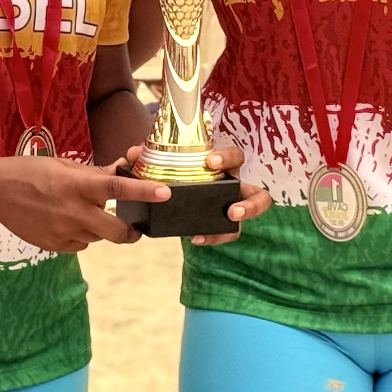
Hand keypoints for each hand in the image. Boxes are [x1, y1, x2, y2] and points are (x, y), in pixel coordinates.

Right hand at [0, 154, 170, 252]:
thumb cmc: (31, 172)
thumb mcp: (64, 166)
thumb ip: (95, 174)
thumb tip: (122, 171)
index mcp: (77, 186)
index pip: (118, 187)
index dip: (144, 191)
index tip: (165, 193)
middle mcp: (74, 212)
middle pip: (116, 232)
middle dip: (130, 232)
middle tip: (134, 228)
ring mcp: (64, 232)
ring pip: (97, 238)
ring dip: (98, 228)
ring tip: (80, 213)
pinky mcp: (55, 246)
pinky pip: (80, 245)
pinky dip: (80, 235)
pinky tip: (64, 221)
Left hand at [119, 140, 271, 245]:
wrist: (171, 196)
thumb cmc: (177, 174)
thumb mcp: (168, 164)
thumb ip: (152, 158)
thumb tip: (133, 153)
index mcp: (223, 168)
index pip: (235, 157)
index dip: (226, 158)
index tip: (210, 162)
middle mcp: (233, 187)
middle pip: (258, 194)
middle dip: (249, 203)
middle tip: (231, 209)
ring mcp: (233, 207)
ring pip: (250, 219)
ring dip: (243, 221)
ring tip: (229, 223)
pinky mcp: (223, 225)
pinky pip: (226, 233)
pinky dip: (214, 236)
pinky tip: (195, 238)